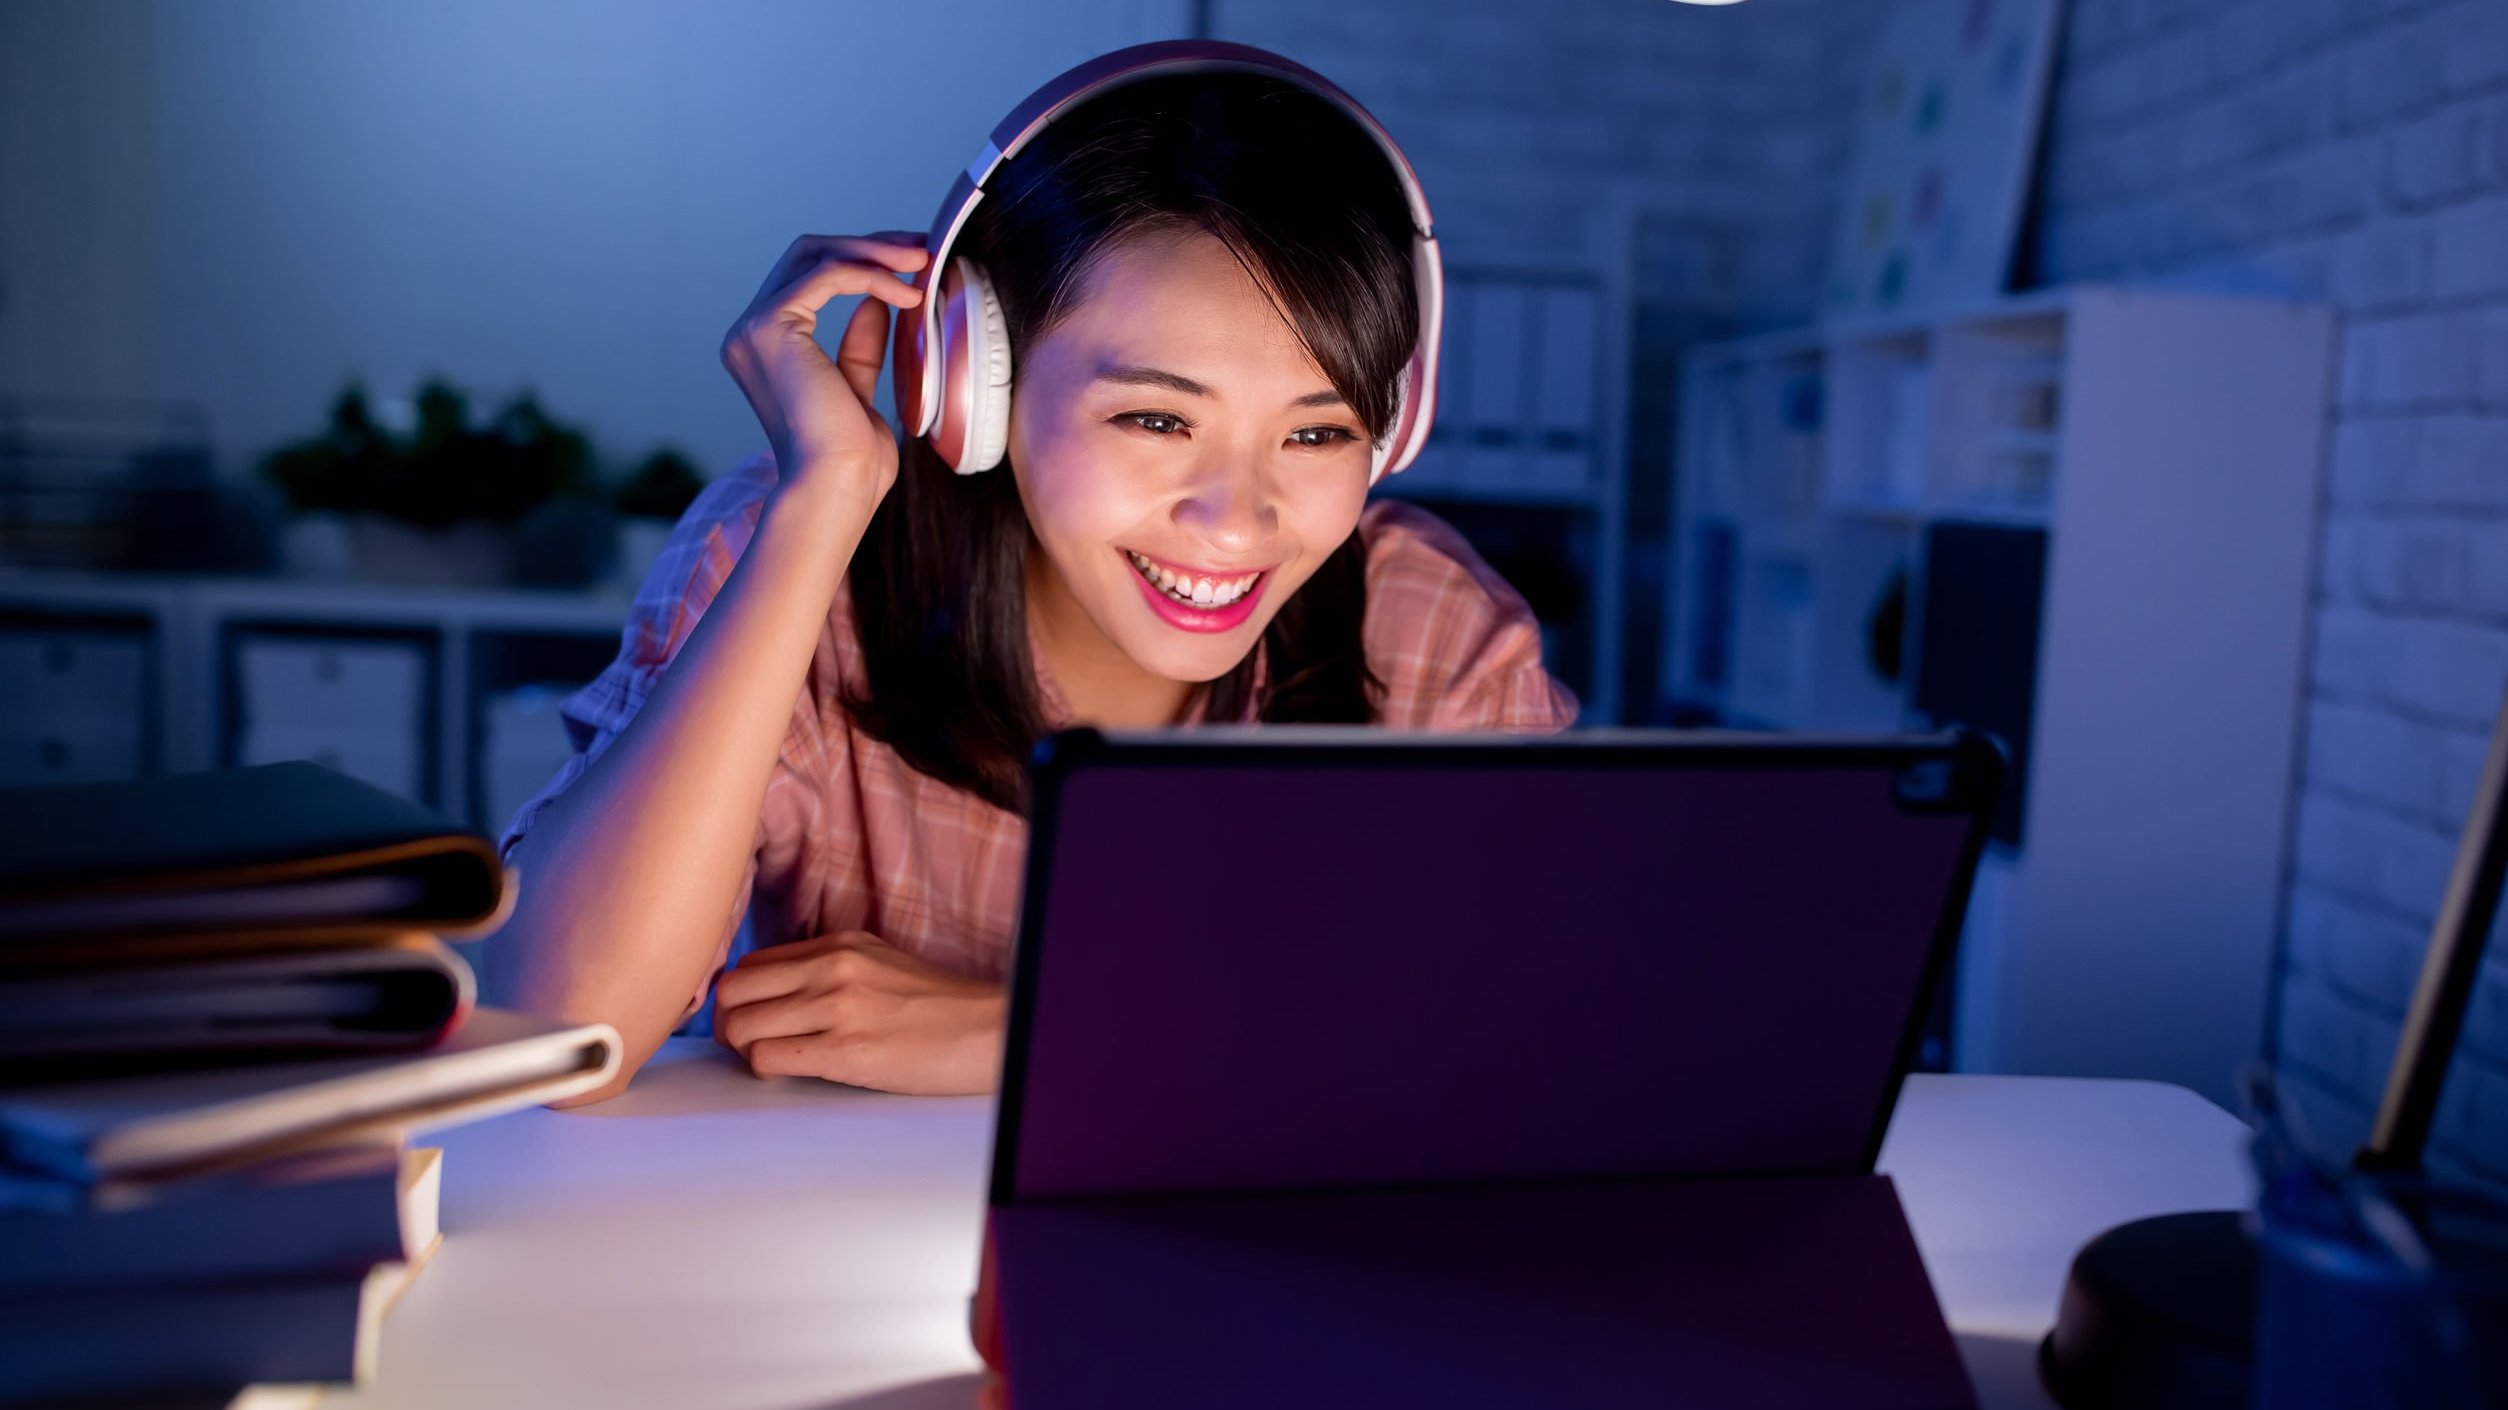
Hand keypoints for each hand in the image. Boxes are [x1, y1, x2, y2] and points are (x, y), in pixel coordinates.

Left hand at [713, 930, 1005, 1094]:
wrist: (986, 1033)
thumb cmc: (938, 1008)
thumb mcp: (879, 964)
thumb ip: (829, 969)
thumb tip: (777, 992)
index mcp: (839, 945)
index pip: (752, 964)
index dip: (740, 996)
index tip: (748, 1016)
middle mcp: (832, 967)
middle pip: (733, 991)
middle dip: (728, 1022)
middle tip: (745, 1042)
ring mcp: (838, 1007)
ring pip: (741, 1025)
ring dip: (744, 1048)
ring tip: (769, 1058)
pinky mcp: (845, 1050)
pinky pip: (767, 1058)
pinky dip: (765, 1069)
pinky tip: (789, 1070)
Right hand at [718, 231, 928, 512]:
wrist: (837, 487)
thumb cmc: (850, 461)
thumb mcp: (858, 391)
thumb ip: (859, 348)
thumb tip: (876, 303)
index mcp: (763, 349)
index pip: (808, 278)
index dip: (861, 261)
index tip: (911, 263)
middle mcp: (748, 333)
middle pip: (808, 256)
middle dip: (868, 245)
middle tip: (921, 248)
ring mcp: (752, 327)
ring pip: (814, 255)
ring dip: (873, 251)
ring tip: (922, 261)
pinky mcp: (770, 326)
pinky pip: (826, 274)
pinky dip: (871, 274)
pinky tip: (908, 292)